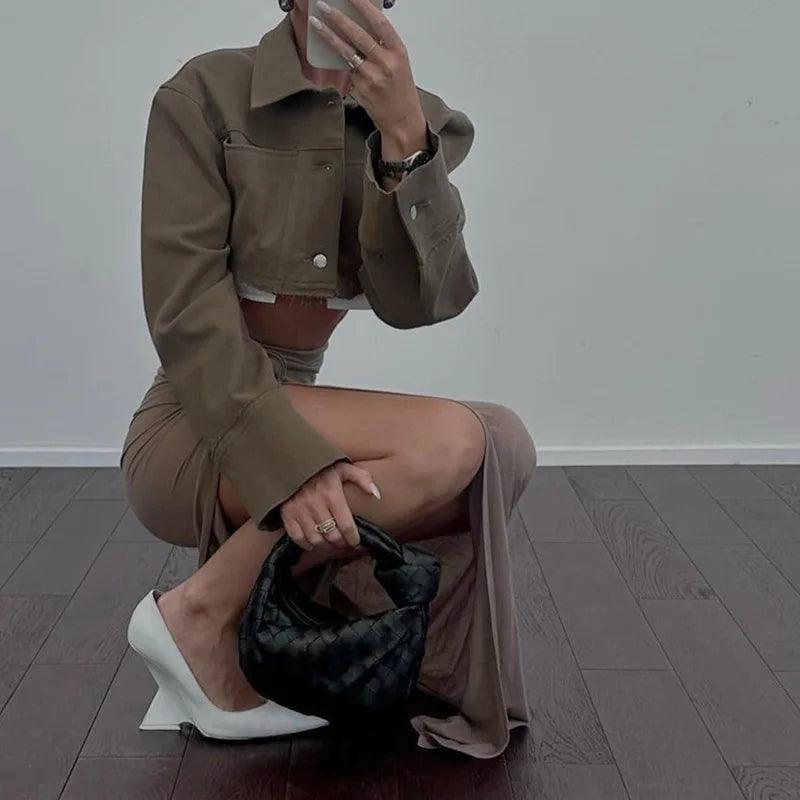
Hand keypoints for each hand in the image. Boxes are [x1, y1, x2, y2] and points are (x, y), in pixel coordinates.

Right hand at [278, 460, 380, 550]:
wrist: (289, 460)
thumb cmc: (320, 466)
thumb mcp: (343, 467)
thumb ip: (362, 478)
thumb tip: (376, 494)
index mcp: (333, 494)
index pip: (347, 526)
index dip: (353, 538)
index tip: (356, 542)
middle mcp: (316, 505)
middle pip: (333, 536)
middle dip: (341, 543)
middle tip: (344, 542)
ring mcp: (300, 511)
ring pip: (316, 540)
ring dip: (325, 544)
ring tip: (330, 541)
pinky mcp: (287, 514)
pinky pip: (298, 538)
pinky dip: (306, 544)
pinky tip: (313, 541)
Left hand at [310, 0, 428, 156]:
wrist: (402, 120)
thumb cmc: (401, 90)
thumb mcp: (399, 63)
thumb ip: (383, 45)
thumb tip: (360, 26)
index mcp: (398, 52)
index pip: (379, 22)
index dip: (363, 6)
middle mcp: (386, 63)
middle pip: (358, 35)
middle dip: (338, 17)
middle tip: (324, 6)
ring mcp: (372, 77)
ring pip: (347, 52)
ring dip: (329, 36)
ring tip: (316, 24)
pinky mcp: (361, 89)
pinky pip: (347, 70)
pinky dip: (341, 62)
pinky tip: (334, 55)